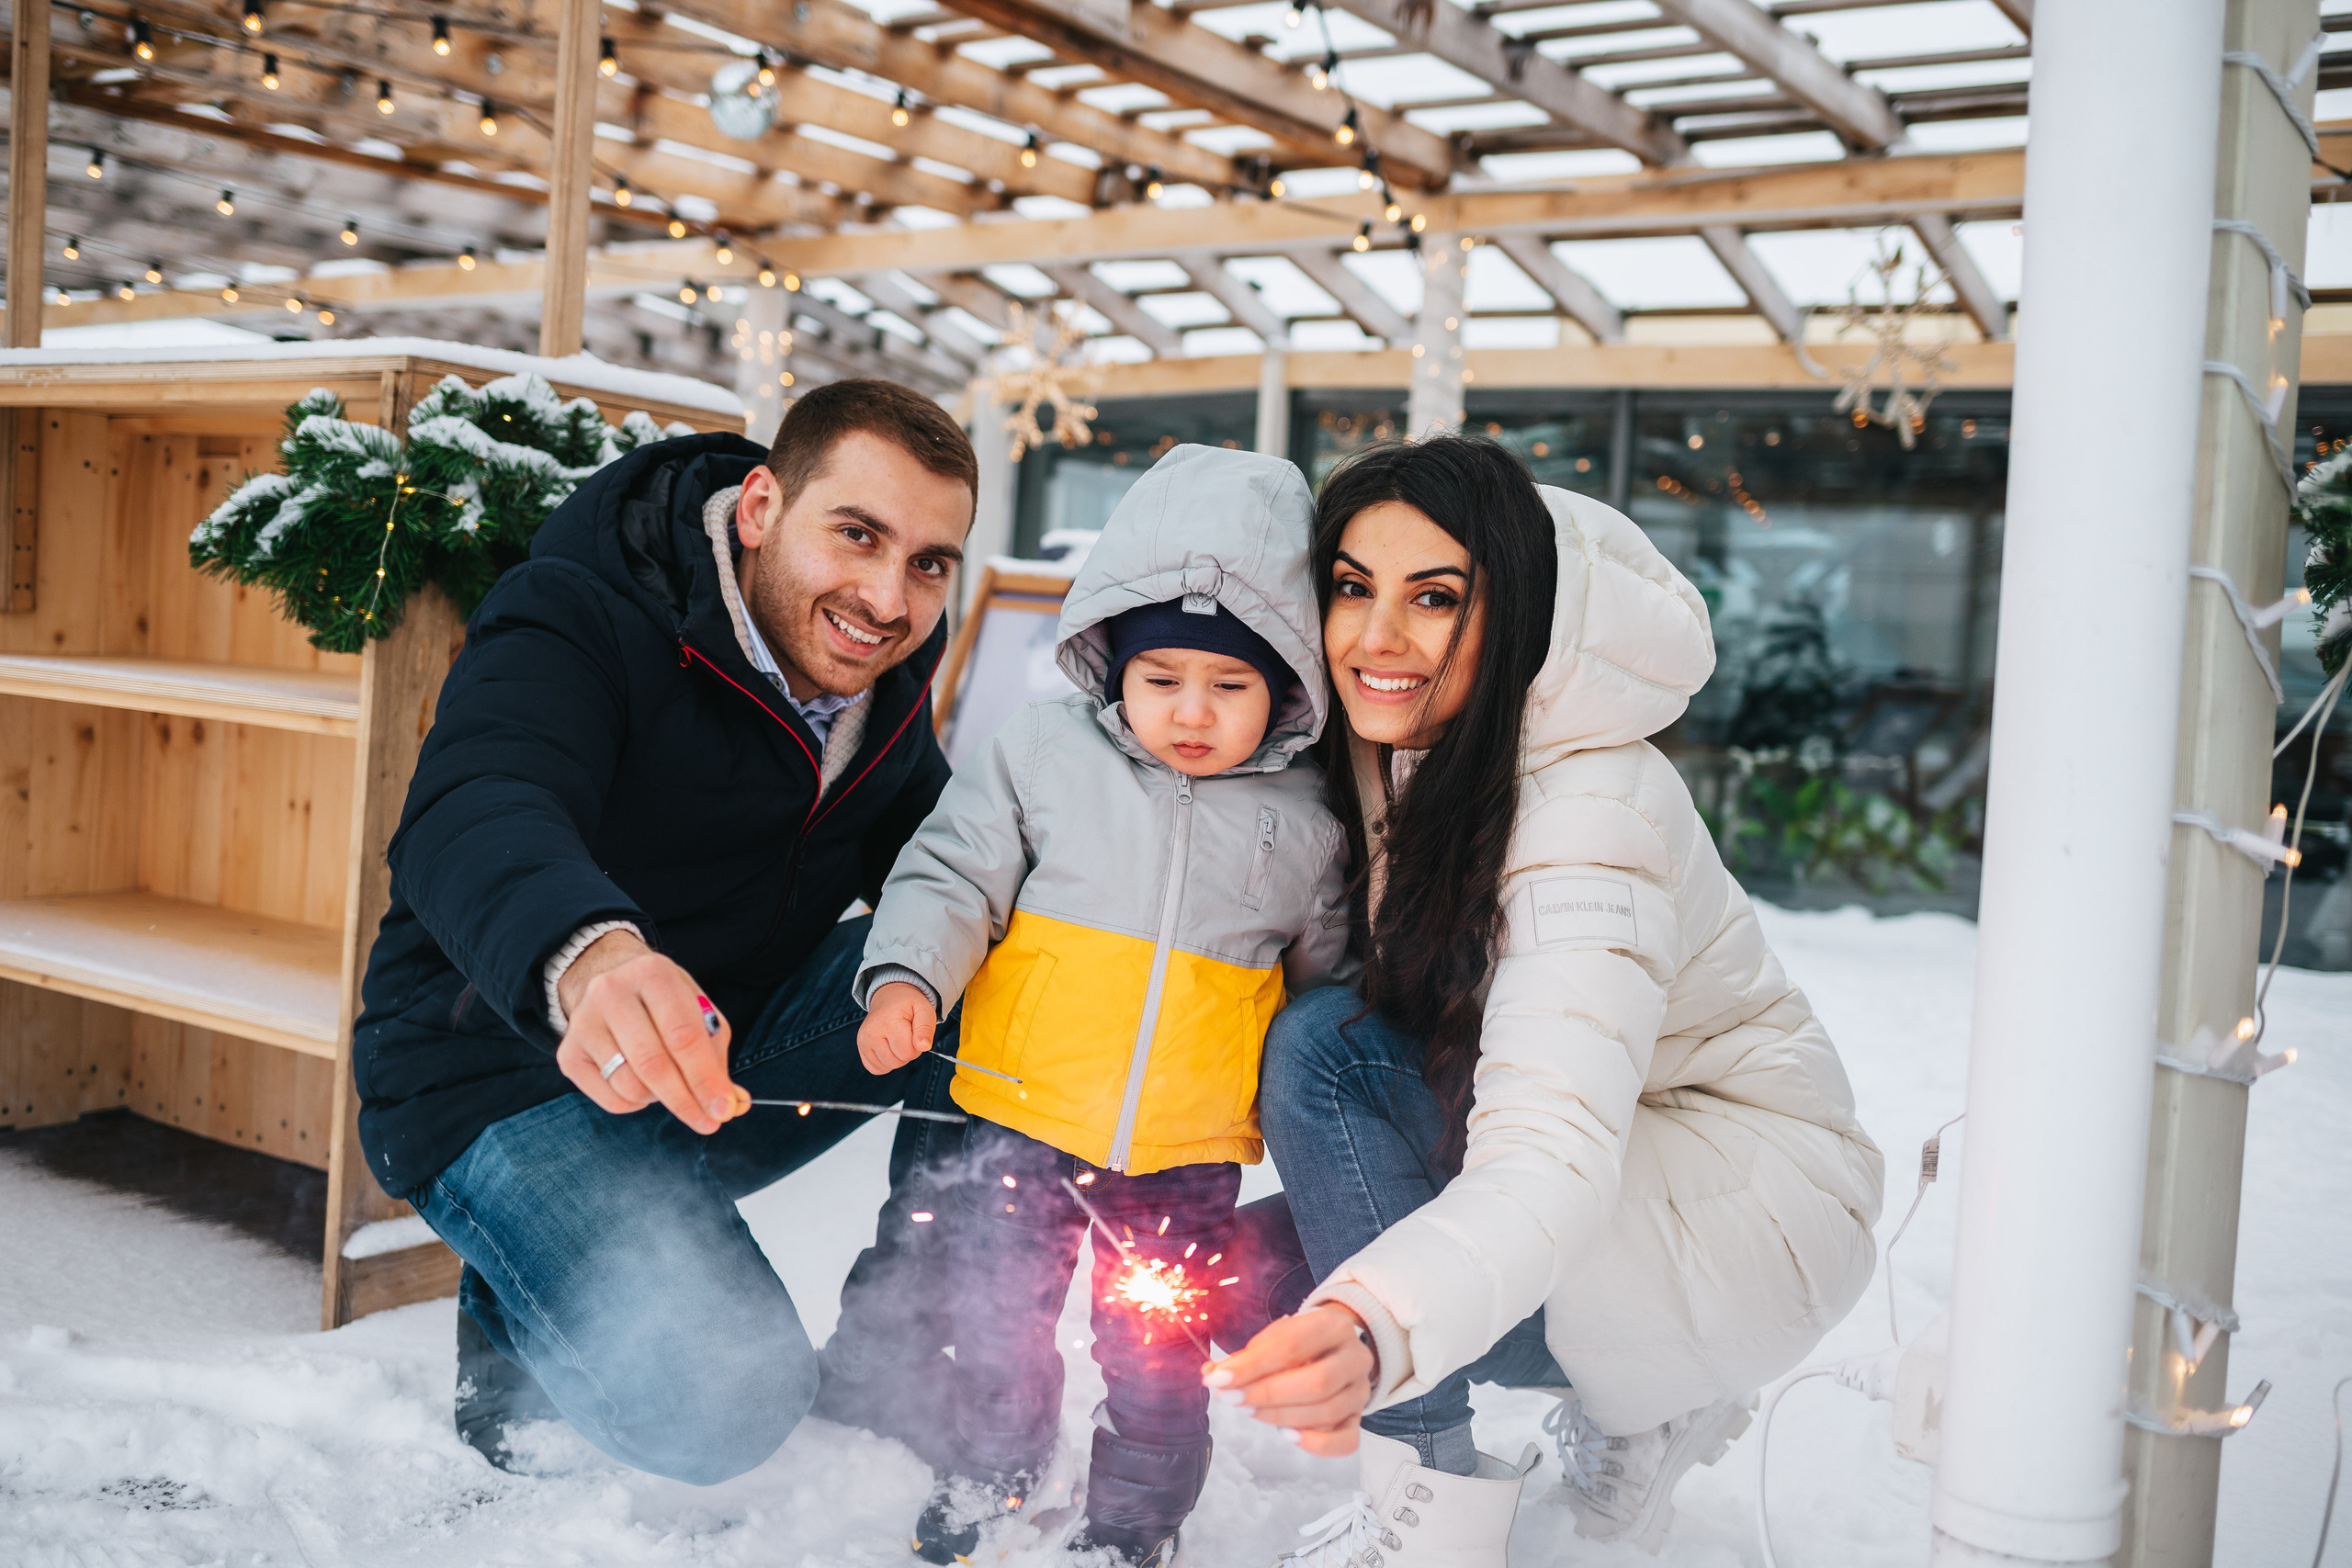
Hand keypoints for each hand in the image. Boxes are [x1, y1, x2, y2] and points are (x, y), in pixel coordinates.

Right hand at [553, 930, 739, 1133]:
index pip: (683, 1036)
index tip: (723, 1110)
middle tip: (707, 1122)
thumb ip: (716, 1057)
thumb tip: (733, 1105)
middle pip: (653, 1063)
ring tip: (667, 1082)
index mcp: (653, 974)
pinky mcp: (567, 1052)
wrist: (609, 981)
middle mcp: (611, 992)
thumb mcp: (697, 1014)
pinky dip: (636, 1103)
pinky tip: (641, 1083)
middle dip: (685, 1100)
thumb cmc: (664, 1003)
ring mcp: (583, 1022)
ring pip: (631, 1086)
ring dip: (660, 1098)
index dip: (705, 1078)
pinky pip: (611, 1099)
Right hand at [858, 981, 936, 1074]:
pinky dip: (885, 1063)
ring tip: (897, 1040)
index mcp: (888, 1022)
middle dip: (907, 1052)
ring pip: (886, 1067)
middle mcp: (871, 1032)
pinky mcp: (861, 1048)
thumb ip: (926, 1028)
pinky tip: (888, 1048)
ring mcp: (863, 1041)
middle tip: (906, 1035)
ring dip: (897, 1058)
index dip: (916, 1046)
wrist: (889, 997)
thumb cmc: (909, 1005)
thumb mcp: (924, 1009)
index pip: (907, 1052)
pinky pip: (875, 1069)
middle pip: (897, 1062)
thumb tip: (924, 1047)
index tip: (914, 1032)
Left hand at [1201, 1302, 1374, 1456]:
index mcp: (1333, 1325)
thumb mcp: (1276, 1336)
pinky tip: (1287, 1435)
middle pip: (1316, 1383)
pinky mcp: (1359, 1419)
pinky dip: (1315, 1444)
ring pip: (1326, 1412)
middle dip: (1266, 1394)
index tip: (1217, 1378)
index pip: (1292, 1346)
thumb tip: (1212, 1373)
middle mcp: (1355, 1357)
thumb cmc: (1300, 1342)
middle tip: (1231, 1398)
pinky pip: (1346, 1441)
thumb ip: (1247, 1356)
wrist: (1335, 1347)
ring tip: (1249, 1411)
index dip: (1252, 1366)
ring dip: (1280, 1416)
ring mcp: (1360, 1390)